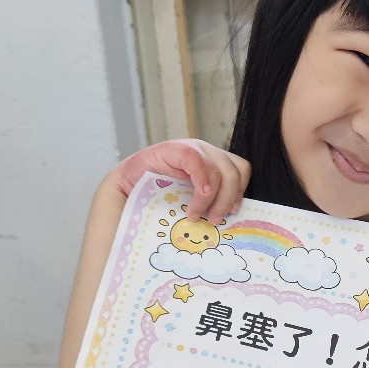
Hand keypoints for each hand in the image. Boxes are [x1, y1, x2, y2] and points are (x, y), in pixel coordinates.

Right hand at [109, 139, 250, 224]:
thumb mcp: (194, 202)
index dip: (239, 191)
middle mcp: (206, 152)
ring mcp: (191, 148)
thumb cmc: (161, 201)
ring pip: (219, 169)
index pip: (241, 169)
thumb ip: (213, 204)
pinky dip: (201, 182)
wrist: (127, 191)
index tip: (231, 212)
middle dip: (226, 200)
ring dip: (211, 198)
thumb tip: (234, 219)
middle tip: (213, 219)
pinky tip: (196, 200)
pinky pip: (196, 161)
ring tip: (195, 214)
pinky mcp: (174, 148)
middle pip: (234, 171)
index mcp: (215, 162)